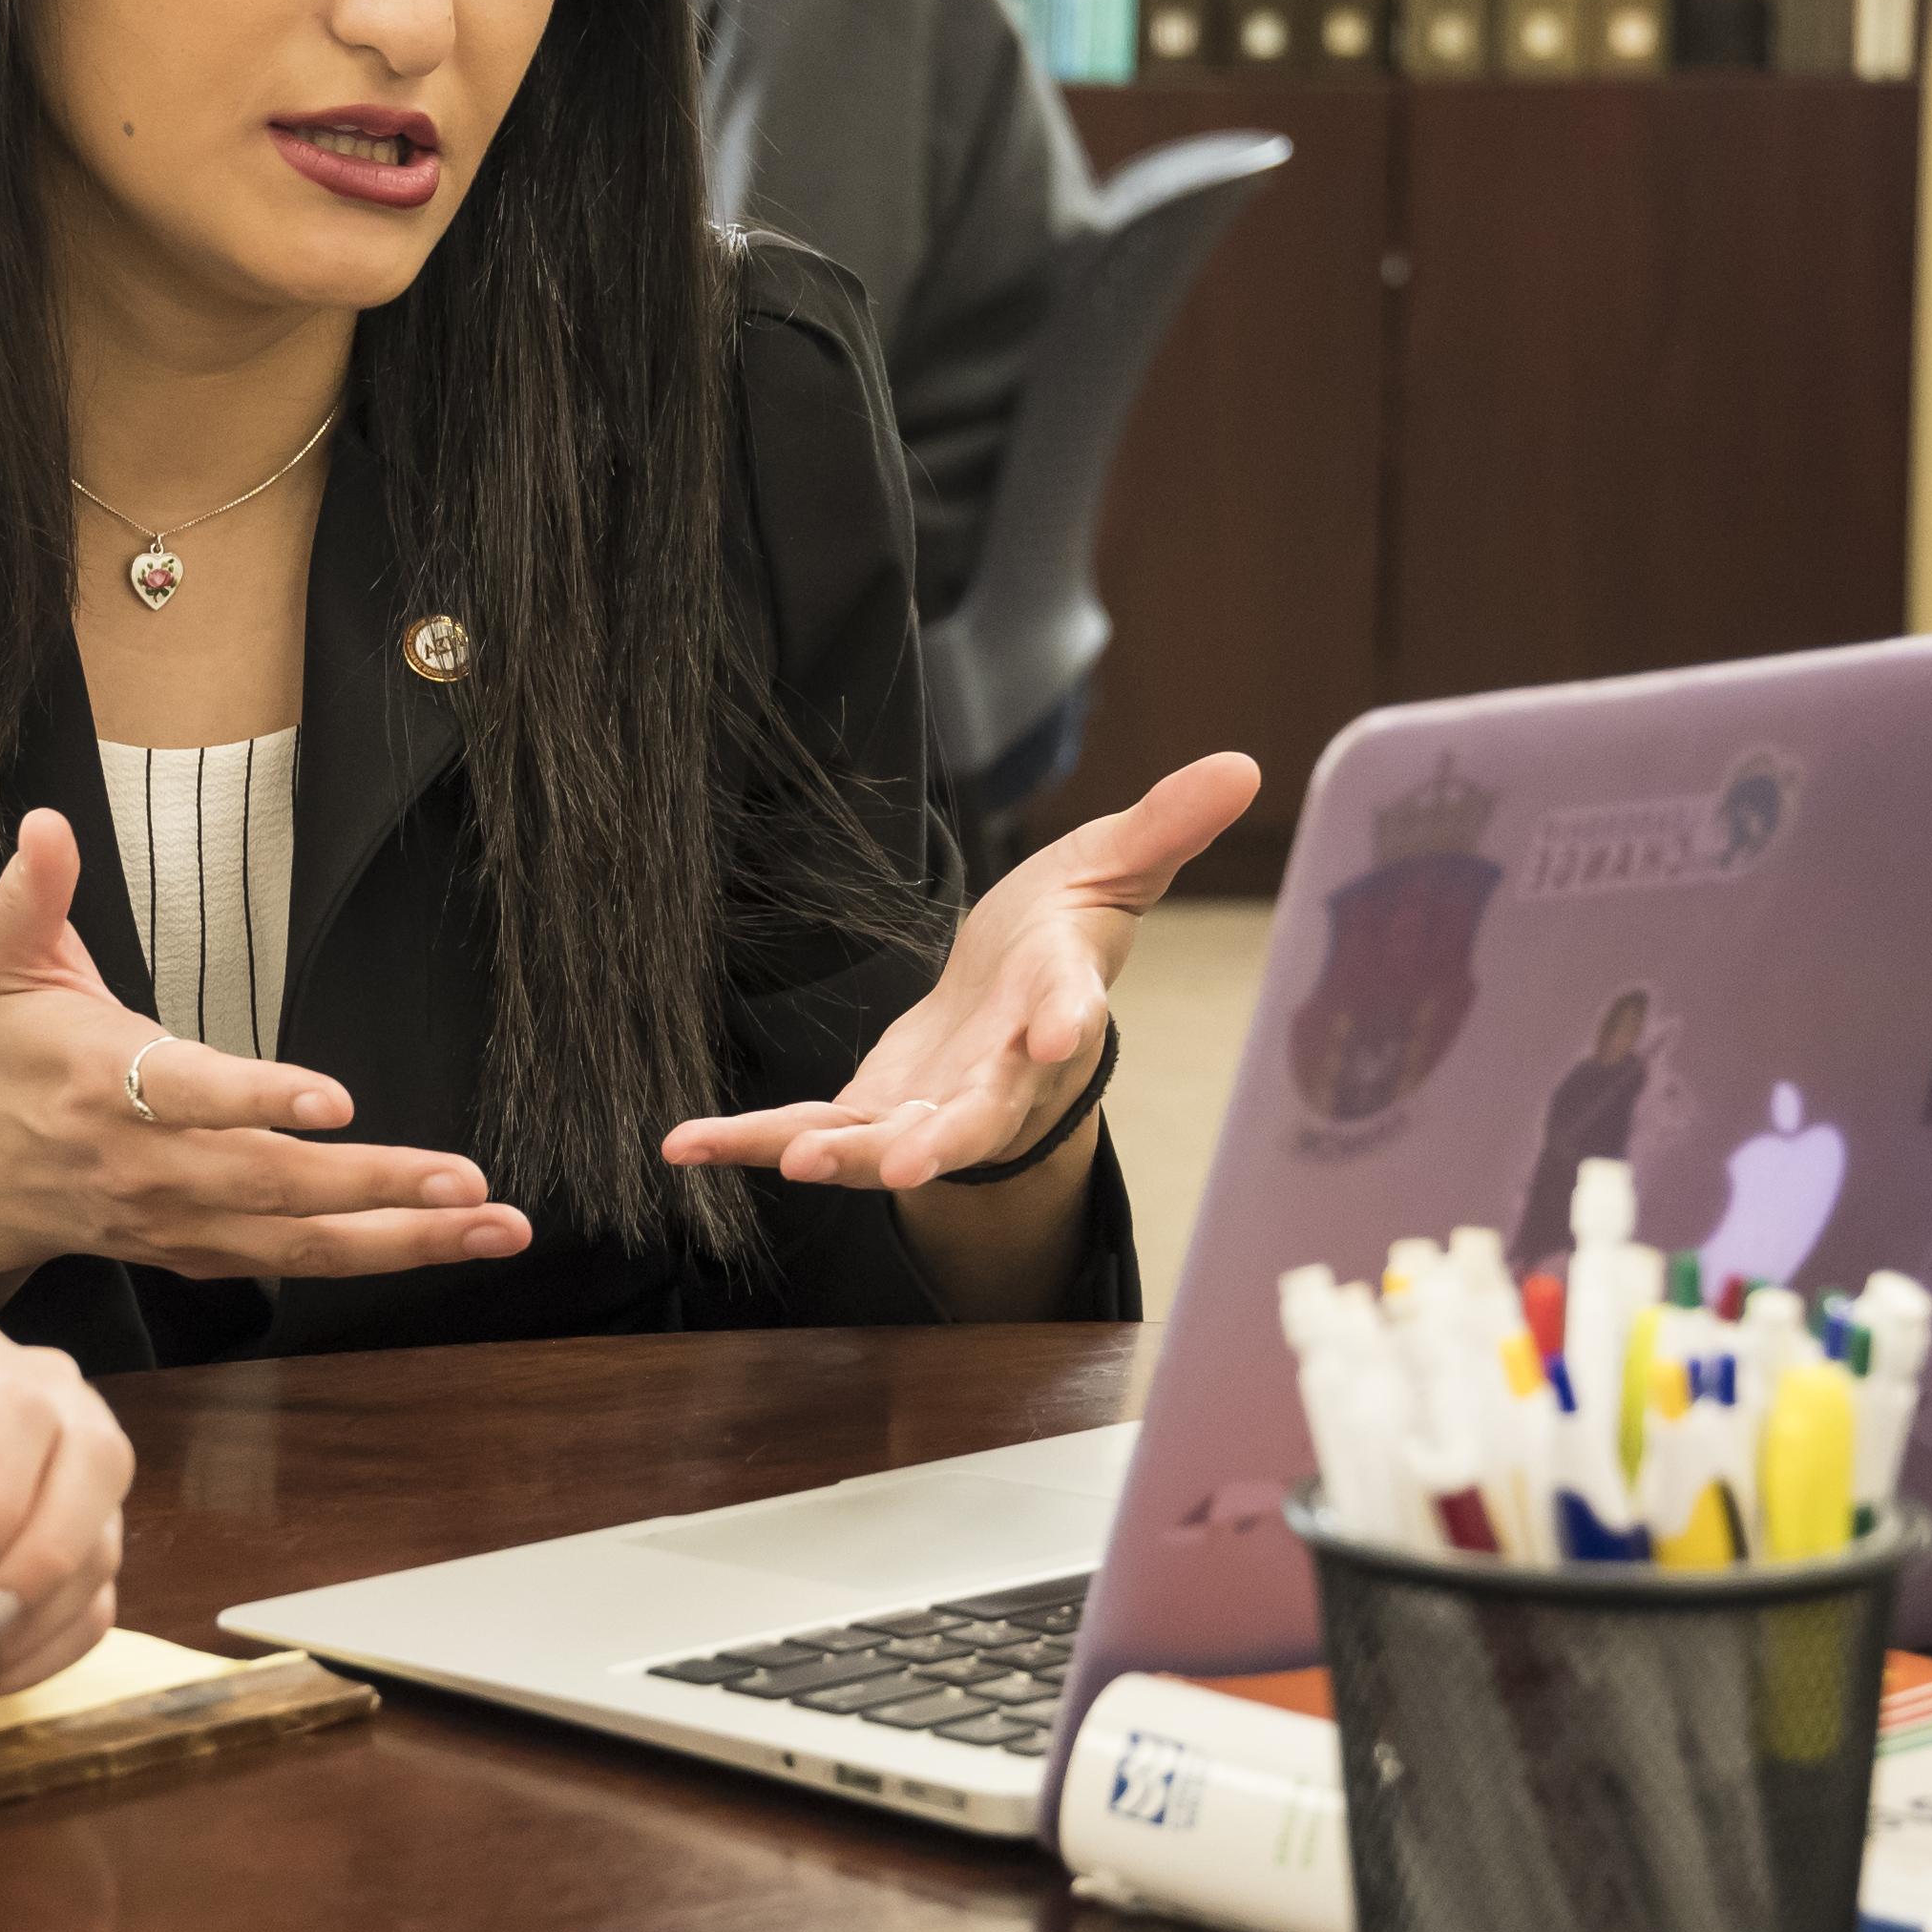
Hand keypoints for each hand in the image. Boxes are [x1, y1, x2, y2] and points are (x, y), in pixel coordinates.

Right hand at [0, 808, 534, 1285]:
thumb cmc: (5, 1054)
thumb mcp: (4, 963)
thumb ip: (32, 894)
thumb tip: (45, 826)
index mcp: (102, 1085)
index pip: (188, 1095)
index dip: (259, 1100)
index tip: (333, 1102)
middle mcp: (148, 1166)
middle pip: (269, 1186)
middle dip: (374, 1186)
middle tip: (464, 1181)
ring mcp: (178, 1219)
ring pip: (298, 1240)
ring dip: (403, 1238)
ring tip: (491, 1224)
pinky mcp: (200, 1250)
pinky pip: (296, 1262)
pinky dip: (375, 1257)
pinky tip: (447, 1241)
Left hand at [660, 754, 1261, 1190]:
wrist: (1015, 1001)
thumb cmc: (1068, 928)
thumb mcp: (1114, 867)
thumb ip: (1165, 827)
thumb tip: (1247, 765)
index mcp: (1057, 1004)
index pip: (1070, 1015)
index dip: (1064, 1026)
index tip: (1056, 1038)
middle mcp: (1000, 1076)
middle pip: (978, 1114)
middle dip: (944, 1141)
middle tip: (909, 1166)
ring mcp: (935, 1107)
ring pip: (888, 1143)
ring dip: (841, 1154)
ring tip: (793, 1161)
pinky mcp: (873, 1112)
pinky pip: (806, 1129)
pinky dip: (749, 1140)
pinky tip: (684, 1146)